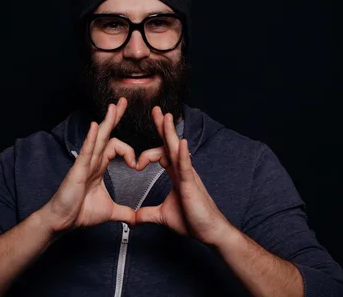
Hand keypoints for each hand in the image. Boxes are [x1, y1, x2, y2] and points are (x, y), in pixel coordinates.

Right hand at [42, 97, 136, 233]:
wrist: (63, 221)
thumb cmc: (80, 213)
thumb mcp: (110, 212)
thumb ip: (125, 213)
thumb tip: (137, 220)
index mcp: (99, 166)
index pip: (115, 146)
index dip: (129, 152)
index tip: (137, 165)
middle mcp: (92, 160)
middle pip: (106, 133)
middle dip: (115, 117)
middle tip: (123, 101)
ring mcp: (85, 163)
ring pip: (98, 138)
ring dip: (106, 121)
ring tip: (114, 106)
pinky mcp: (78, 169)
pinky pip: (87, 150)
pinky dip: (91, 138)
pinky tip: (95, 126)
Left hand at [135, 107, 231, 245]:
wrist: (209, 232)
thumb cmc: (192, 221)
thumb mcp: (163, 216)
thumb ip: (147, 214)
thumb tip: (133, 218)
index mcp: (176, 175)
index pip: (162, 154)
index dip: (148, 152)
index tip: (135, 161)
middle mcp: (182, 170)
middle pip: (169, 144)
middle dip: (162, 127)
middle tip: (155, 110)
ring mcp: (188, 175)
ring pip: (176, 149)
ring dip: (170, 132)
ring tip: (165, 117)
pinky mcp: (191, 184)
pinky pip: (186, 165)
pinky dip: (181, 153)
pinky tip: (179, 142)